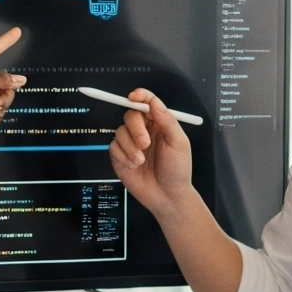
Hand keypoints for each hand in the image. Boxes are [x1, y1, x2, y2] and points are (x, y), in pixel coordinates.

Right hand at [108, 89, 196, 212]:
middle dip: (135, 127)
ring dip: (130, 147)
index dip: (139, 96)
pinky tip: (134, 166)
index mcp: (159, 124)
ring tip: (141, 161)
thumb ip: (167, 120)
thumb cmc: (177, 170)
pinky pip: (113, 147)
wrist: (167, 196)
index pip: (147, 103)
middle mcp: (144, 131)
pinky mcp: (119, 156)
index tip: (134, 97)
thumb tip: (154, 101)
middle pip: (130, 115)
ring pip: (120, 131)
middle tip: (145, 143)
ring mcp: (130, 143)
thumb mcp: (179, 143)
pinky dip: (123, 156)